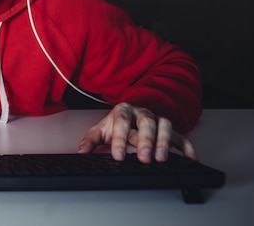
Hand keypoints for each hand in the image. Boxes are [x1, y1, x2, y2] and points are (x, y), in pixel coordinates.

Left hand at [77, 102, 196, 162]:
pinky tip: (189, 158)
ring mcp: (157, 119)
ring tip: (162, 158)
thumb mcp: (100, 130)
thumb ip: (90, 140)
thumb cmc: (115, 124)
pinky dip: (187, 147)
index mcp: (122, 111)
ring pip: (164, 125)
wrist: (131, 112)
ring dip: (164, 141)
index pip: (122, 123)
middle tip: (144, 157)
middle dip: (145, 140)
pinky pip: (181, 136)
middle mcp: (141, 113)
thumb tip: (81, 153)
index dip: (120, 139)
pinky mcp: (170, 129)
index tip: (118, 156)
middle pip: (146, 122)